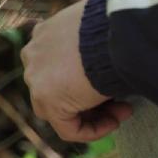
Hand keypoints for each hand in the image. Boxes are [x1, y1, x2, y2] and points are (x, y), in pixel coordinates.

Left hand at [22, 0, 132, 141]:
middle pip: (56, 87)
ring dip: (94, 114)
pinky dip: (92, 130)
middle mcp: (33, 54)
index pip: (58, 65)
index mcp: (44, 33)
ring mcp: (35, 77)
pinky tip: (115, 121)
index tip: (115, 75)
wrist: (112, 32)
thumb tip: (108, 50)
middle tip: (121, 98)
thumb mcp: (99, 26)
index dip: (89, 77)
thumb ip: (93, 41)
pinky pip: (66, 128)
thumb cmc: (114, 26)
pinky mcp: (46, 99)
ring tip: (123, 108)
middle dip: (89, 96)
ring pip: (59, 109)